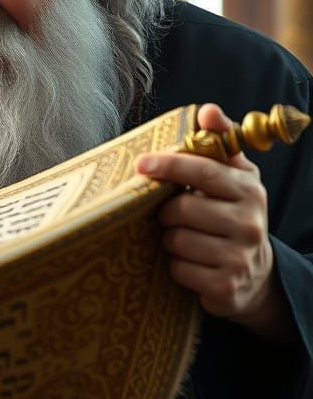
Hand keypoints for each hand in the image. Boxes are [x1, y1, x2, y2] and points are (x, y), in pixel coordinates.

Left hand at [135, 103, 291, 341]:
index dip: (169, 165)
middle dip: (165, 213)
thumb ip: (218, 143)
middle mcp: (250, 222)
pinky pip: (178, 269)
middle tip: (172, 215)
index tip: (141, 164)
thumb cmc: (232, 214)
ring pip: (176, 240)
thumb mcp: (233, 177)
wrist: (256, 274)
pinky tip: (190, 263)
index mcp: (247, 189)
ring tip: (184, 238)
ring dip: (169, 239)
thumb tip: (208, 111)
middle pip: (180, 209)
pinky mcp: (226, 287)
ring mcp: (240, 257)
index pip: (203, 171)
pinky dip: (175, 266)